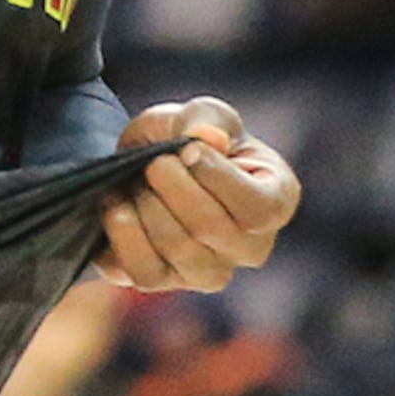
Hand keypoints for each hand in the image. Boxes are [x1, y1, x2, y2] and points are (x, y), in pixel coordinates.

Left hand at [96, 98, 300, 293]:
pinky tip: (118, 205)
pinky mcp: (165, 281)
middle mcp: (250, 246)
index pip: (259, 209)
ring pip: (179, 251)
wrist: (148, 162)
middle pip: (213, 231)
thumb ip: (206, 119)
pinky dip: (124, 235)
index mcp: (276, 200)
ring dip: (148, 208)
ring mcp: (209, 272)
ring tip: (137, 181)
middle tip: (155, 162)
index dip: (219, 180)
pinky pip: (144, 273)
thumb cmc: (189, 137)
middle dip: (174, 189)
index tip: (186, 150)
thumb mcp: (201, 113)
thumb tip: (208, 139)